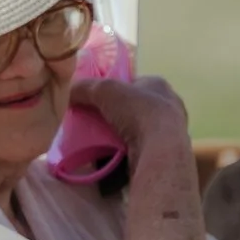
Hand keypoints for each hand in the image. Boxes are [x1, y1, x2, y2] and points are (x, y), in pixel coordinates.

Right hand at [71, 74, 188, 151]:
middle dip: (115, 114)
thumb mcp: (104, 90)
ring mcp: (170, 130)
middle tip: (95, 122)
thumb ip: (85, 88)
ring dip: (121, 134)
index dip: (113, 91)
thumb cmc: (137, 112)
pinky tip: (114, 156)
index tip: (96, 101)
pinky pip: (142, 148)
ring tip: (101, 142)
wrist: (160, 151)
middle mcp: (169, 105)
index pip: (131, 83)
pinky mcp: (167, 153)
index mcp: (158, 84)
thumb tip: (68, 91)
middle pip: (134, 107)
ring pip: (138, 129)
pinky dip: (128, 151)